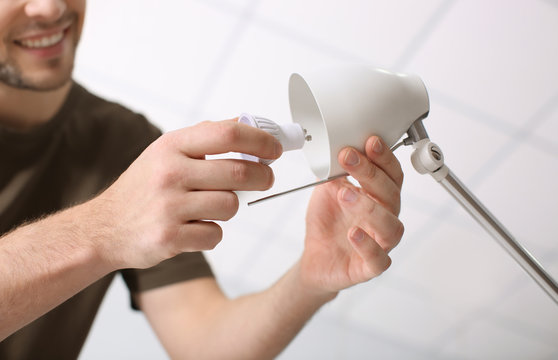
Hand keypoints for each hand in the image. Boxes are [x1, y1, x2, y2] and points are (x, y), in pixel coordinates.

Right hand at [89, 119, 281, 269]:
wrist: (104, 228)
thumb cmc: (144, 188)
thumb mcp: (166, 153)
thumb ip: (205, 138)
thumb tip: (249, 124)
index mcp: (171, 146)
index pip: (228, 134)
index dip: (260, 140)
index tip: (276, 148)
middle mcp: (169, 173)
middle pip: (238, 172)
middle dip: (262, 176)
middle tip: (266, 178)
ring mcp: (168, 206)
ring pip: (230, 205)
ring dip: (229, 208)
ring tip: (210, 207)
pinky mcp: (169, 237)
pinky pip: (215, 234)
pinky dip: (212, 233)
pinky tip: (194, 228)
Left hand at [299, 136, 403, 296]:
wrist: (315, 258)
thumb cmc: (328, 223)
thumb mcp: (328, 190)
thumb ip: (335, 171)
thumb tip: (337, 146)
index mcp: (379, 198)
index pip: (391, 175)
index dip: (384, 157)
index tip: (369, 141)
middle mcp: (384, 218)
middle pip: (391, 194)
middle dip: (372, 173)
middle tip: (348, 158)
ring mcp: (380, 243)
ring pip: (391, 226)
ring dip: (370, 207)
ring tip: (345, 194)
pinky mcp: (369, 267)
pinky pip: (379, 260)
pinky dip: (368, 245)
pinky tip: (353, 233)